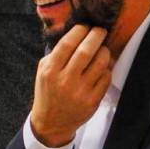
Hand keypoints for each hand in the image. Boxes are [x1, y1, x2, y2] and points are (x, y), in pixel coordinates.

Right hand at [28, 25, 113, 147]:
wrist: (51, 123)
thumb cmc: (47, 92)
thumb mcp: (42, 72)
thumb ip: (55, 55)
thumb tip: (75, 35)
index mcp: (50, 71)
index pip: (67, 45)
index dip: (79, 31)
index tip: (85, 26)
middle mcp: (65, 80)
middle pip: (85, 52)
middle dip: (96, 37)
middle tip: (100, 30)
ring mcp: (80, 92)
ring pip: (100, 64)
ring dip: (104, 52)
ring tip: (103, 48)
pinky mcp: (93, 101)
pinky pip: (106, 78)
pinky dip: (107, 69)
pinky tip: (103, 66)